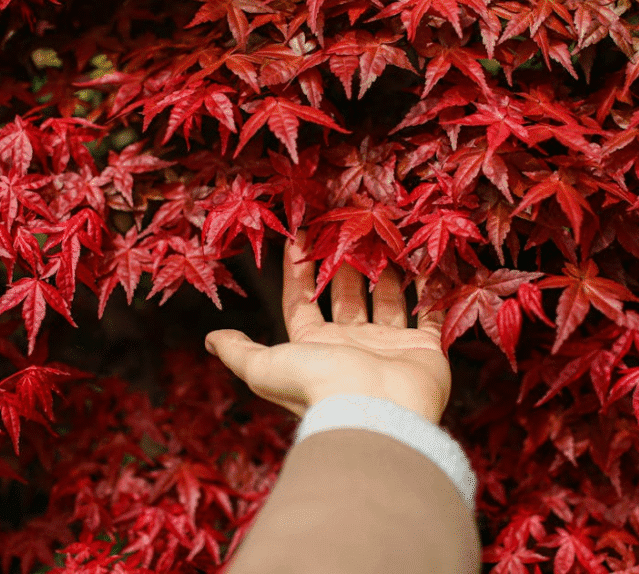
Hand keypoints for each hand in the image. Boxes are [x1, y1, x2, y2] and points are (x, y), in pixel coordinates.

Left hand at [205, 232, 450, 425]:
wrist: (375, 411)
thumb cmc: (318, 385)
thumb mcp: (265, 367)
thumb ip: (239, 351)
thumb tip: (210, 340)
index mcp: (314, 347)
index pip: (302, 301)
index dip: (299, 271)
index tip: (300, 235)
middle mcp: (351, 345)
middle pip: (346, 295)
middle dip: (343, 262)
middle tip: (346, 227)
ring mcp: (389, 346)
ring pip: (386, 299)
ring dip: (383, 270)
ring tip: (382, 235)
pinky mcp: (424, 349)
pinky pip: (428, 313)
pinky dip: (429, 290)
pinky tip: (424, 262)